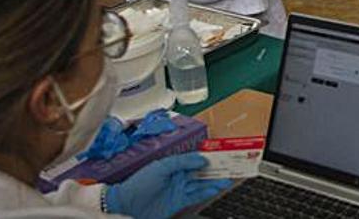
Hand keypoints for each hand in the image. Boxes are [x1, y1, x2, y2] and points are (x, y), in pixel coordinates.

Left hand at [107, 153, 231, 218]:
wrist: (127, 205)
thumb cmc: (138, 183)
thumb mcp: (160, 166)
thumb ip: (182, 162)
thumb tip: (202, 159)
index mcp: (173, 164)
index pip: (195, 158)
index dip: (209, 156)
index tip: (221, 154)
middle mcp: (178, 176)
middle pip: (201, 171)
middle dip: (216, 168)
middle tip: (231, 165)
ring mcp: (179, 189)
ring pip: (202, 183)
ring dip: (215, 180)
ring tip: (228, 178)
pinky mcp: (179, 201)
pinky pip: (197, 195)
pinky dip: (208, 192)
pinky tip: (216, 188)